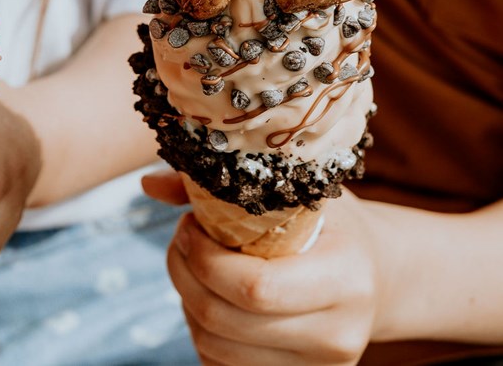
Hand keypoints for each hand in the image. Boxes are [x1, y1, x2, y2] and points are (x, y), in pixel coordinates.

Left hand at [152, 173, 376, 364]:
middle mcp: (338, 335)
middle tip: (182, 242)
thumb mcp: (296, 193)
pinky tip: (211, 297)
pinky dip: (202, 331)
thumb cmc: (331, 226)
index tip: (189, 225)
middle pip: (223, 320)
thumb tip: (148, 183)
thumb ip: (224, 188)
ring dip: (186, 302)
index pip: (254, 288)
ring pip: (213, 347)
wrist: (380, 277)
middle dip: (183, 274)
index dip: (203, 258)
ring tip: (195, 267)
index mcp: (346, 280)